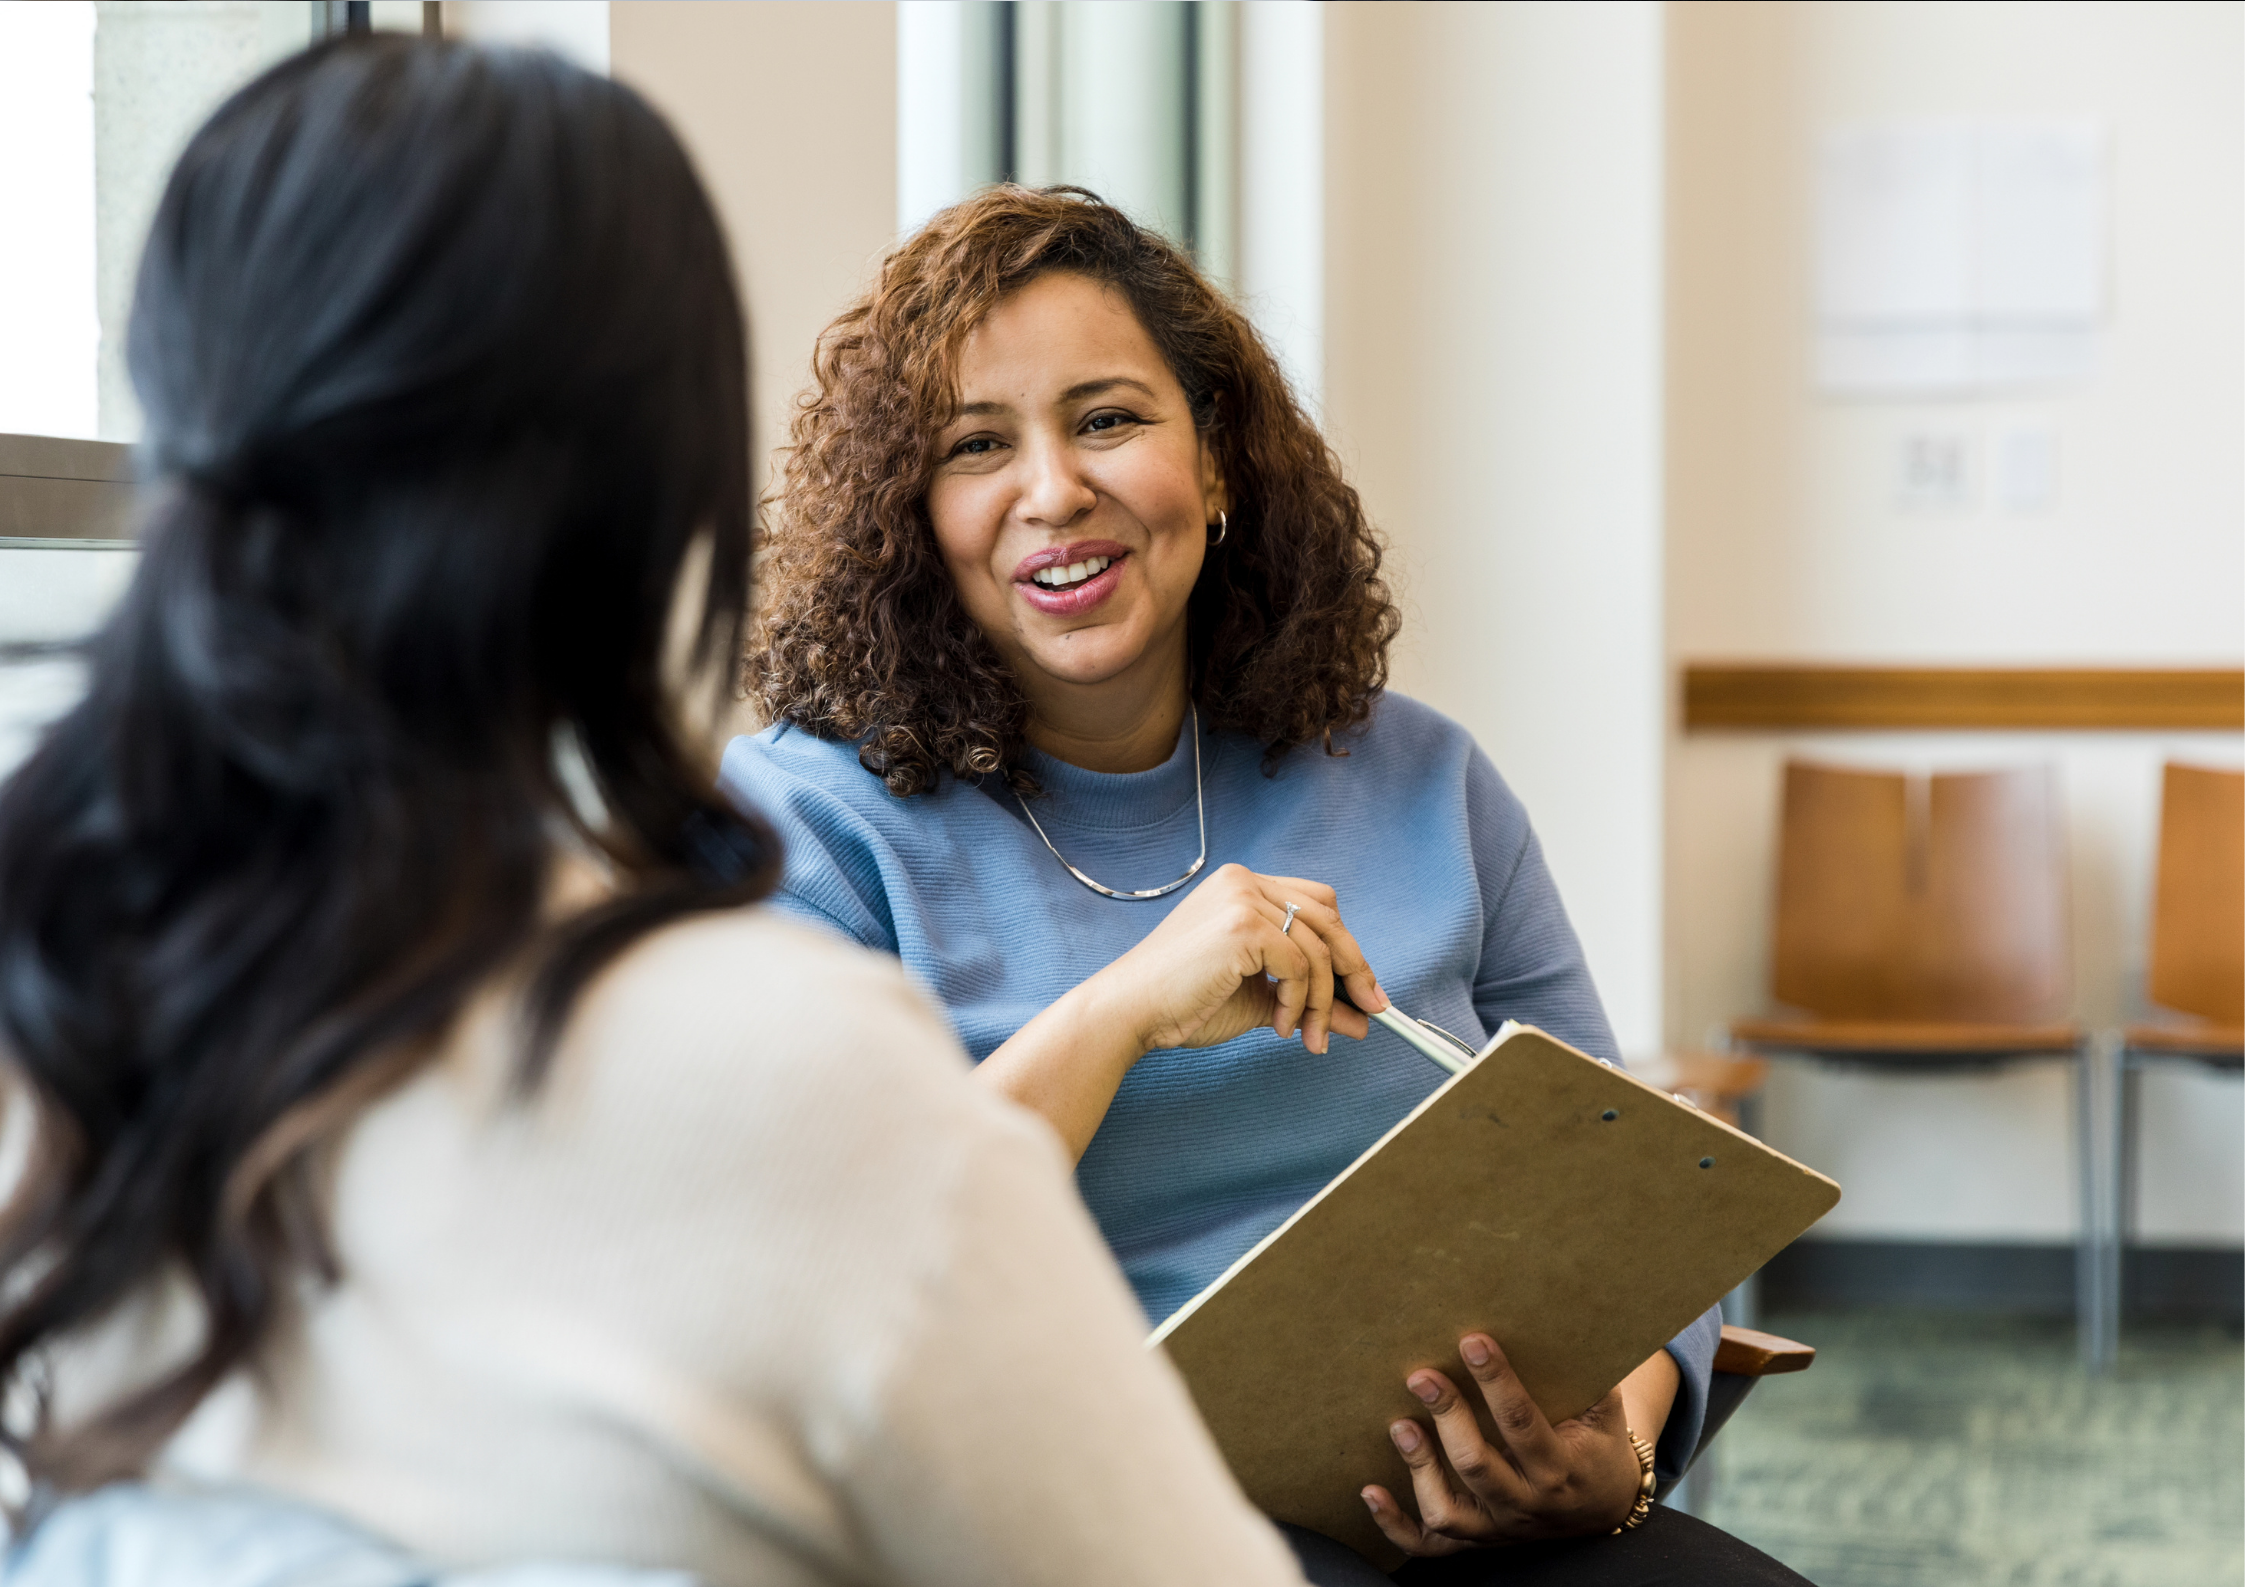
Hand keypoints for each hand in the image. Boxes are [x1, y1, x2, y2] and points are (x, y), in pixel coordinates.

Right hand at [1101, 864, 1385, 1055]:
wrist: (1132, 1013)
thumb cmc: (1183, 1004)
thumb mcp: (1260, 1000)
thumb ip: (1309, 1002)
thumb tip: (1361, 1021)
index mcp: (1242, 887)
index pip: (1315, 904)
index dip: (1344, 945)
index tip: (1360, 989)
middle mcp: (1244, 882)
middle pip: (1327, 917)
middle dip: (1355, 968)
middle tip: (1371, 1012)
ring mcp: (1242, 898)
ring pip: (1317, 948)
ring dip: (1324, 1001)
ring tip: (1309, 1037)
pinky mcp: (1242, 925)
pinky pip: (1299, 966)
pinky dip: (1300, 1002)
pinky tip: (1282, 1026)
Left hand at [1361, 1333, 1642, 1554]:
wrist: (1605, 1509)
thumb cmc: (1597, 1448)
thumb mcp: (1605, 1413)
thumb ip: (1588, 1377)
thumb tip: (1564, 1319)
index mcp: (1559, 1469)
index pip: (1523, 1424)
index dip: (1496, 1382)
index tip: (1473, 1342)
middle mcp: (1525, 1504)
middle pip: (1478, 1467)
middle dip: (1448, 1418)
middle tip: (1422, 1376)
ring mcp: (1496, 1528)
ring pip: (1448, 1511)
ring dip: (1419, 1468)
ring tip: (1400, 1425)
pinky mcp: (1475, 1541)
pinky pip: (1430, 1546)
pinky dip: (1395, 1523)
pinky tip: (1371, 1490)